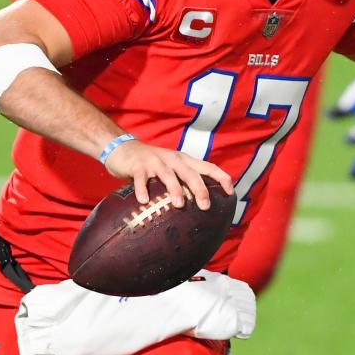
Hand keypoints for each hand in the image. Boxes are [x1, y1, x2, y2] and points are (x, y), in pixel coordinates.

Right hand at [103, 139, 233, 210]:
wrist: (124, 149)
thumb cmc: (153, 164)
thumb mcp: (172, 168)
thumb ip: (184, 181)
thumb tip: (201, 203)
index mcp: (185, 160)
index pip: (208, 166)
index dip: (221, 177)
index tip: (230, 191)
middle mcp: (173, 159)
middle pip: (191, 173)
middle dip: (200, 189)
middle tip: (205, 206)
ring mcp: (156, 162)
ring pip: (169, 175)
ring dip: (174, 189)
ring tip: (179, 204)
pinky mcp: (138, 166)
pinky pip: (141, 178)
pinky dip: (142, 189)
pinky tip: (144, 201)